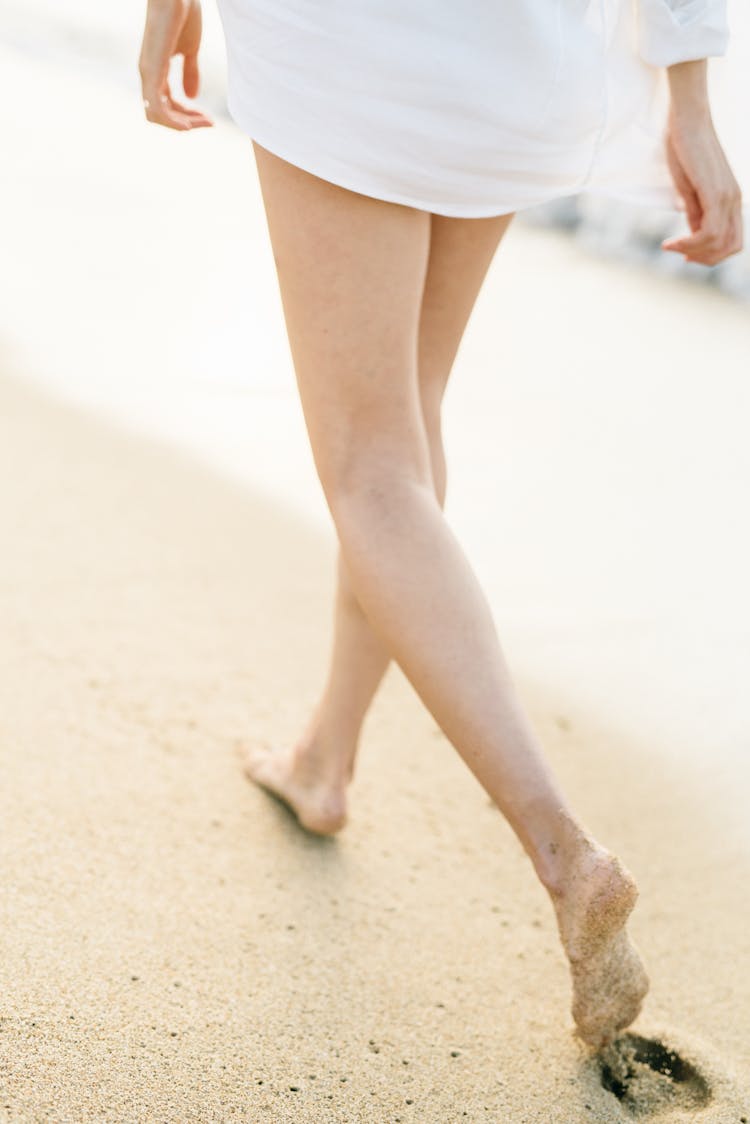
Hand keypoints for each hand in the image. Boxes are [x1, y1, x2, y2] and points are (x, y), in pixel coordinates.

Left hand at [139, 0, 213, 129]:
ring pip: (158, 116)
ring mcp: (147, 73)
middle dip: (187, 124)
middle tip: (211, 123)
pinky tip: (190, 125)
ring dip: (183, 125)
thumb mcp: (190, 50)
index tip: (210, 118)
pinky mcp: (151, 71)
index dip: (188, 116)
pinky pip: (157, 108)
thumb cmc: (184, 14)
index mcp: (156, 70)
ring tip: (207, 122)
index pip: (167, 105)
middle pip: (163, 115)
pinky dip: (173, 122)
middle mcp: (148, 74)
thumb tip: (191, 97)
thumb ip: (190, 73)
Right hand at [661, 107, 742, 265]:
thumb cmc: (685, 147)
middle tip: (681, 256)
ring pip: (720, 244)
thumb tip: (694, 232)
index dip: (710, 255)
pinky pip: (709, 232)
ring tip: (671, 247)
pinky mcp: (715, 193)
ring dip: (694, 253)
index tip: (684, 254)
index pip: (732, 240)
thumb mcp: (689, 187)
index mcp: (732, 198)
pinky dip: (689, 244)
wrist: (688, 119)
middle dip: (705, 260)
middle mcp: (735, 199)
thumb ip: (695, 211)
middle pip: (731, 247)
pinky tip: (671, 242)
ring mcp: (728, 196)